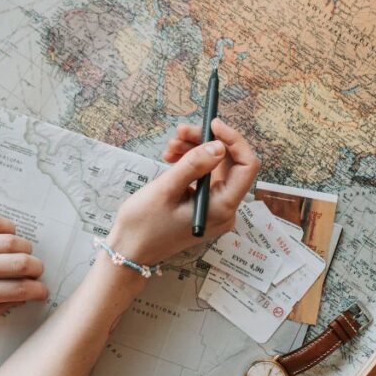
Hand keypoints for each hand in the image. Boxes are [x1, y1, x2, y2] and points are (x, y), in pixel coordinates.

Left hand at [0, 215, 48, 319]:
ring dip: (26, 247)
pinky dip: (8, 226)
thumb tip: (9, 302)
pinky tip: (9, 233)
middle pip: (18, 264)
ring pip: (10, 241)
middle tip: (38, 271)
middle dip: (36, 269)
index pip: (14, 291)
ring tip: (27, 252)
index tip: (42, 291)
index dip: (35, 291)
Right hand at [106, 118, 259, 263]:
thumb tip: (219, 145)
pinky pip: (204, 179)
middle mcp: (225, 210)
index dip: (233, 141)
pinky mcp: (203, 207)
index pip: (246, 167)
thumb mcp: (166, 189)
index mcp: (222, 208)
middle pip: (229, 164)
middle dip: (206, 142)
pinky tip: (171, 158)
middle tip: (181, 132)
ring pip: (215, 169)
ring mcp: (215, 209)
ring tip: (170, 147)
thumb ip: (194, 165)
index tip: (213, 124)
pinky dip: (190, 165)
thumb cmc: (144, 224)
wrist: (129, 251)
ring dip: (195, 151)